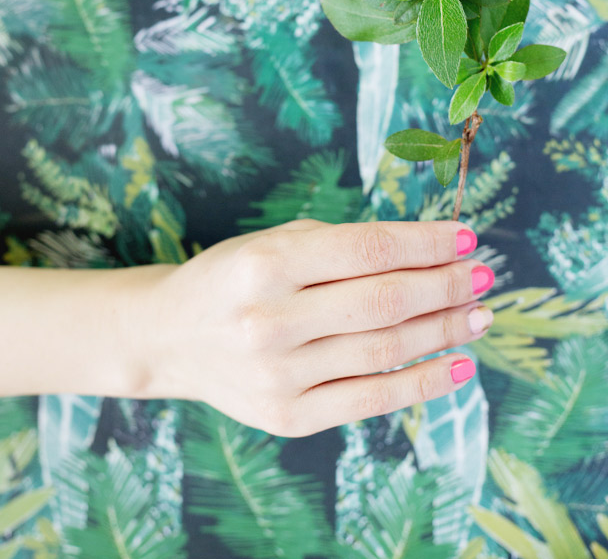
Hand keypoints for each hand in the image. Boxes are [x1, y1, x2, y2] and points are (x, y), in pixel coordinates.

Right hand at [131, 218, 493, 436]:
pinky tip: (458, 365)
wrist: (170, 336)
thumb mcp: (272, 241)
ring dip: (445, 331)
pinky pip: (372, 400)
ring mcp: (279, 374)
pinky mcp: (288, 416)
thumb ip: (340, 245)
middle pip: (385, 301)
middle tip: (483, 275)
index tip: (466, 237)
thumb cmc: (232, 277)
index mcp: (266, 262)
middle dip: (446, 286)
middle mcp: (271, 319)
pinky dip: (423, 384)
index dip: (426, 243)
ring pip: (386, 350)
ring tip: (478, 315)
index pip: (368, 249)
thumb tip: (427, 253)